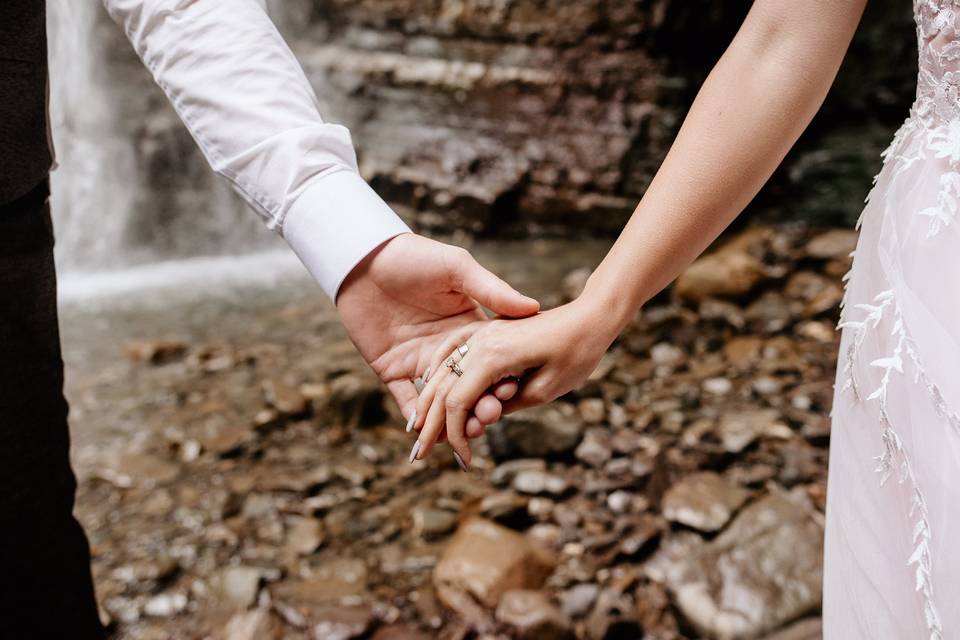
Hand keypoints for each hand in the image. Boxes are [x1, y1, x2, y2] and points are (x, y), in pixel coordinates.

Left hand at [335, 233, 538, 436]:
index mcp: (470, 326)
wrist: (362, 258)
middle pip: (469, 386)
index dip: (501, 377)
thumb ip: (492, 290)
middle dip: (479, 405)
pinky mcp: (392, 369)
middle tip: (488, 419)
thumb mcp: (456, 267)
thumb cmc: (414, 256)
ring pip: (441, 399)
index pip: (491, 360)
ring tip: (462, 434)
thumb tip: (532, 307)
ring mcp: (420, 361)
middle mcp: (448, 349)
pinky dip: (414, 417)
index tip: (511, 392)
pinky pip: (405, 399)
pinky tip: (424, 433)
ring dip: (451, 420)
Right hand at [409, 296, 621, 466]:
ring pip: (443, 369)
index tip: (462, 460)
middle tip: (419, 455)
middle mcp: (482, 341)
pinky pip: (452, 348)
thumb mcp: (546, 389)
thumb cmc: (577, 352)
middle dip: (430, 423)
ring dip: (428, 399)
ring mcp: (484, 332)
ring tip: (418, 427)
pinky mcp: (489, 329)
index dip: (454, 434)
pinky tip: (428, 383)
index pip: (458, 402)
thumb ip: (508, 405)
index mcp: (495, 356)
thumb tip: (479, 419)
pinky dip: (438, 369)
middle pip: (443, 387)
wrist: (592, 315)